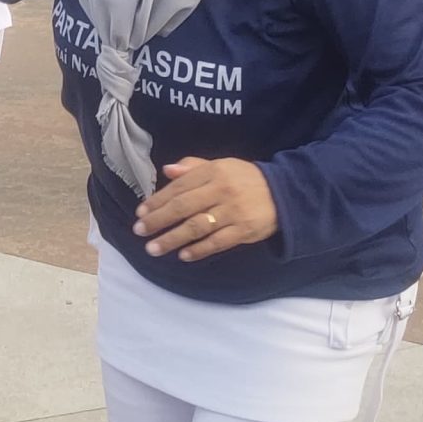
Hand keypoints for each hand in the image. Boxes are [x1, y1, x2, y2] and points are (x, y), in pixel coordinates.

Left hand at [132, 157, 277, 261]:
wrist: (283, 193)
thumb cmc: (245, 179)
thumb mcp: (221, 165)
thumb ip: (193, 167)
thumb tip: (167, 170)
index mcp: (213, 172)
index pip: (179, 187)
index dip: (158, 201)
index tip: (140, 213)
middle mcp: (221, 190)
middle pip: (183, 207)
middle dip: (158, 220)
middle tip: (140, 231)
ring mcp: (233, 211)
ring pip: (197, 227)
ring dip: (173, 239)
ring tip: (154, 248)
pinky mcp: (244, 230)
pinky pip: (217, 242)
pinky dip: (199, 250)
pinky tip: (183, 256)